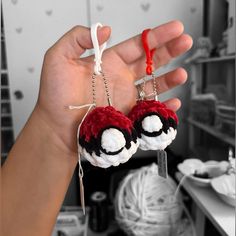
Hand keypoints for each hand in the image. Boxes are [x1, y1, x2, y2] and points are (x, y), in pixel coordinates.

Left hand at [35, 21, 191, 153]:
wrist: (57, 126)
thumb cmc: (55, 95)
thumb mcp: (58, 58)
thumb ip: (78, 38)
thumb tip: (104, 30)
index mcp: (108, 62)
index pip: (137, 45)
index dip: (156, 36)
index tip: (173, 28)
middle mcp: (120, 78)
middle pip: (150, 61)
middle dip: (169, 51)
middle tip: (185, 42)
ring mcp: (125, 97)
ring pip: (153, 85)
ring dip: (169, 79)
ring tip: (182, 74)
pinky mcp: (127, 115)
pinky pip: (149, 110)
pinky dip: (162, 108)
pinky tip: (172, 103)